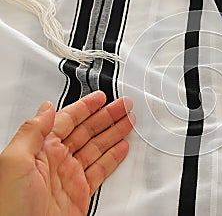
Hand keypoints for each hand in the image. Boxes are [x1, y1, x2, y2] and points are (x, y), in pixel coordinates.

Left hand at [0, 91, 134, 215]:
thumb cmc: (10, 207)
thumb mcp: (14, 161)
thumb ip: (32, 131)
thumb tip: (46, 108)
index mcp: (41, 149)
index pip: (68, 120)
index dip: (86, 107)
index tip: (100, 98)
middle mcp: (56, 160)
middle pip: (87, 131)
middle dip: (106, 116)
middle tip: (123, 106)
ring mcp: (70, 176)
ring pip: (97, 147)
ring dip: (114, 133)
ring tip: (128, 121)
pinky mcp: (80, 193)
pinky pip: (101, 170)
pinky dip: (114, 157)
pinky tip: (122, 147)